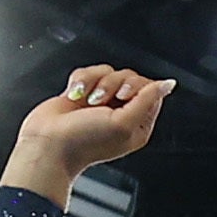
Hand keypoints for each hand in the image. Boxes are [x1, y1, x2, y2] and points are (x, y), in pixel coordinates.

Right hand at [4, 67, 173, 196]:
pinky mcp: (83, 93)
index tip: (123, 97)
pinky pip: (88, 72)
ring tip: (86, 102)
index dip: (137, 87)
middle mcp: (122, 113)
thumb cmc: (84, 142)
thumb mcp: (124, 123)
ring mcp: (101, 102)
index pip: (151, 90)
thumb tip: (168, 84)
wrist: (48, 144)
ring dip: (95, 82)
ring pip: (108, 72)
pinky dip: (80, 81)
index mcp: (138, 124)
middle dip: (113, 84)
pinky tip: (74, 95)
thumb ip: (148, 100)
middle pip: (130, 77)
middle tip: (101, 102)